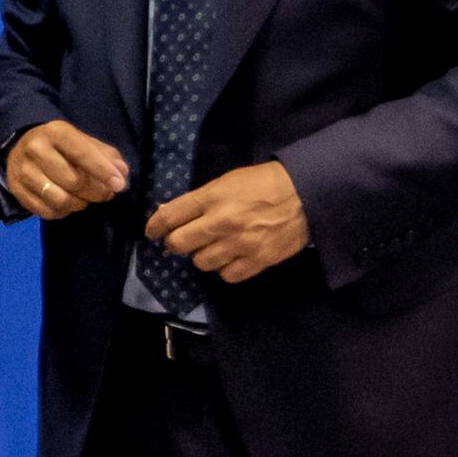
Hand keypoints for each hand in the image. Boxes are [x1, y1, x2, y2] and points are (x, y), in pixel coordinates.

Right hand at [1, 119, 130, 220]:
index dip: (103, 171)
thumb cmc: (60, 145)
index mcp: (55, 132)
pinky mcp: (17, 190)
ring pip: (60, 200)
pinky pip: (46, 212)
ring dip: (80, 204)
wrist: (20, 146)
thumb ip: (105, 155)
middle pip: (72, 181)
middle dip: (95, 192)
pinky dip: (63, 212)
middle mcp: (35, 149)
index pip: (82, 153)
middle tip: (106, 194)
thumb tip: (122, 173)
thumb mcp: (82, 141)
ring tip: (86, 200)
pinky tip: (68, 204)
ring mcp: (23, 172)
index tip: (119, 185)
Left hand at [144, 160, 310, 283]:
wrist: (305, 195)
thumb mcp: (227, 182)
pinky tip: (230, 257)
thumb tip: (171, 215)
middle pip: (180, 244)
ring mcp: (240, 244)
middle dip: (175, 243)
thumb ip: (200, 200)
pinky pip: (227, 275)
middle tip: (181, 241)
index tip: (152, 232)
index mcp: (213, 197)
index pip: (170, 216)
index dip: (154, 226)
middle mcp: (222, 222)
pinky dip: (225, 269)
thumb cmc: (263, 183)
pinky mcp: (257, 261)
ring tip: (213, 247)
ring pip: (201, 263)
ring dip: (202, 256)